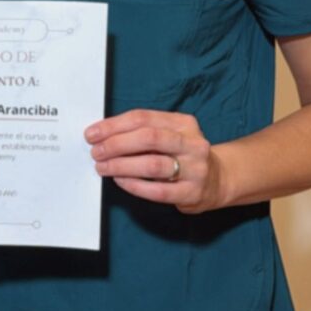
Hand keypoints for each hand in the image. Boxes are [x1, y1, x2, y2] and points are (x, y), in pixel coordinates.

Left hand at [85, 109, 222, 213]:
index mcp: (183, 122)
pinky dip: (134, 185)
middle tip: (96, 152)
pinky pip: (158, 190)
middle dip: (116, 144)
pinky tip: (120, 181)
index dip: (114, 125)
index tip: (92, 133)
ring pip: (153, 165)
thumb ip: (142, 131)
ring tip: (103, 167)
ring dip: (121, 166)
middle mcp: (192, 143)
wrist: (218, 180)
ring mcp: (195, 169)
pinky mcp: (193, 193)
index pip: (143, 118)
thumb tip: (102, 135)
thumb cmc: (182, 154)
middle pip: (149, 138)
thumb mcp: (169, 134)